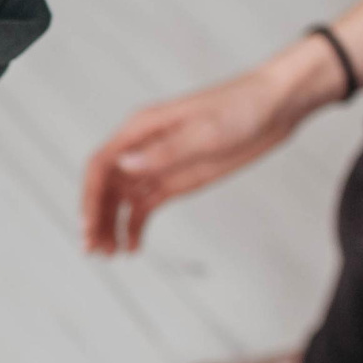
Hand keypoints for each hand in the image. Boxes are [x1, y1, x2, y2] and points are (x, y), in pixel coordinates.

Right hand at [80, 36, 347, 253]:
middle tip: (95, 251)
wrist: (275, 107)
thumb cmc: (241, 108)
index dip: (89, 197)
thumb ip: (165, 151)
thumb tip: (125, 166)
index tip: (87, 226)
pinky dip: (134, 227)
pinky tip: (134, 247)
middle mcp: (142, 148)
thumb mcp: (206, 131)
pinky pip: (143, 206)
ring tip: (111, 254)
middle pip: (105, 187)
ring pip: (120, 200)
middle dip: (96, 218)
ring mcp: (157, 165)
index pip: (101, 165)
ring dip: (110, 226)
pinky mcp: (174, 180)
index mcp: (141, 128)